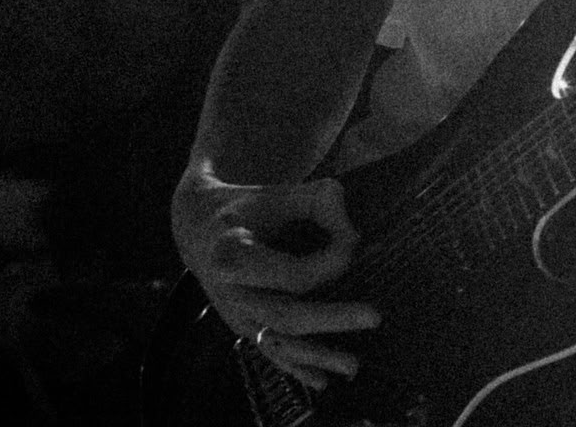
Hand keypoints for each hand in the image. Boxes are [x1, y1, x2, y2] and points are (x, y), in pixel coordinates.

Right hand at [171, 164, 377, 390]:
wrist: (199, 227)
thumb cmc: (248, 207)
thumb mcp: (277, 193)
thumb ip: (318, 200)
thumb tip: (354, 233)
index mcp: (232, 254)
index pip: (290, 273)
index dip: (330, 262)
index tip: (355, 241)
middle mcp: (230, 291)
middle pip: (285, 314)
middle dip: (332, 318)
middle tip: (376, 316)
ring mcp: (236, 314)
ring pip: (278, 341)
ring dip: (317, 357)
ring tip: (354, 366)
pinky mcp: (242, 327)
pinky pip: (270, 351)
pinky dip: (295, 369)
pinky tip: (322, 382)